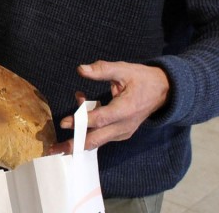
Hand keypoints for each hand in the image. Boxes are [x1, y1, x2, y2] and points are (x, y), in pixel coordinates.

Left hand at [49, 60, 168, 153]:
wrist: (164, 91)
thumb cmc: (143, 79)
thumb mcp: (124, 69)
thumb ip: (102, 70)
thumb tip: (81, 69)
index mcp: (126, 110)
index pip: (100, 119)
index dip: (81, 121)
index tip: (63, 122)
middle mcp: (124, 125)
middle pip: (96, 140)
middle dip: (74, 145)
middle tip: (54, 149)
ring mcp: (123, 131)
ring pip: (97, 140)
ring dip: (78, 137)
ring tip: (60, 136)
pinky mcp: (121, 133)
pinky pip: (101, 135)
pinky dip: (88, 128)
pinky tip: (80, 108)